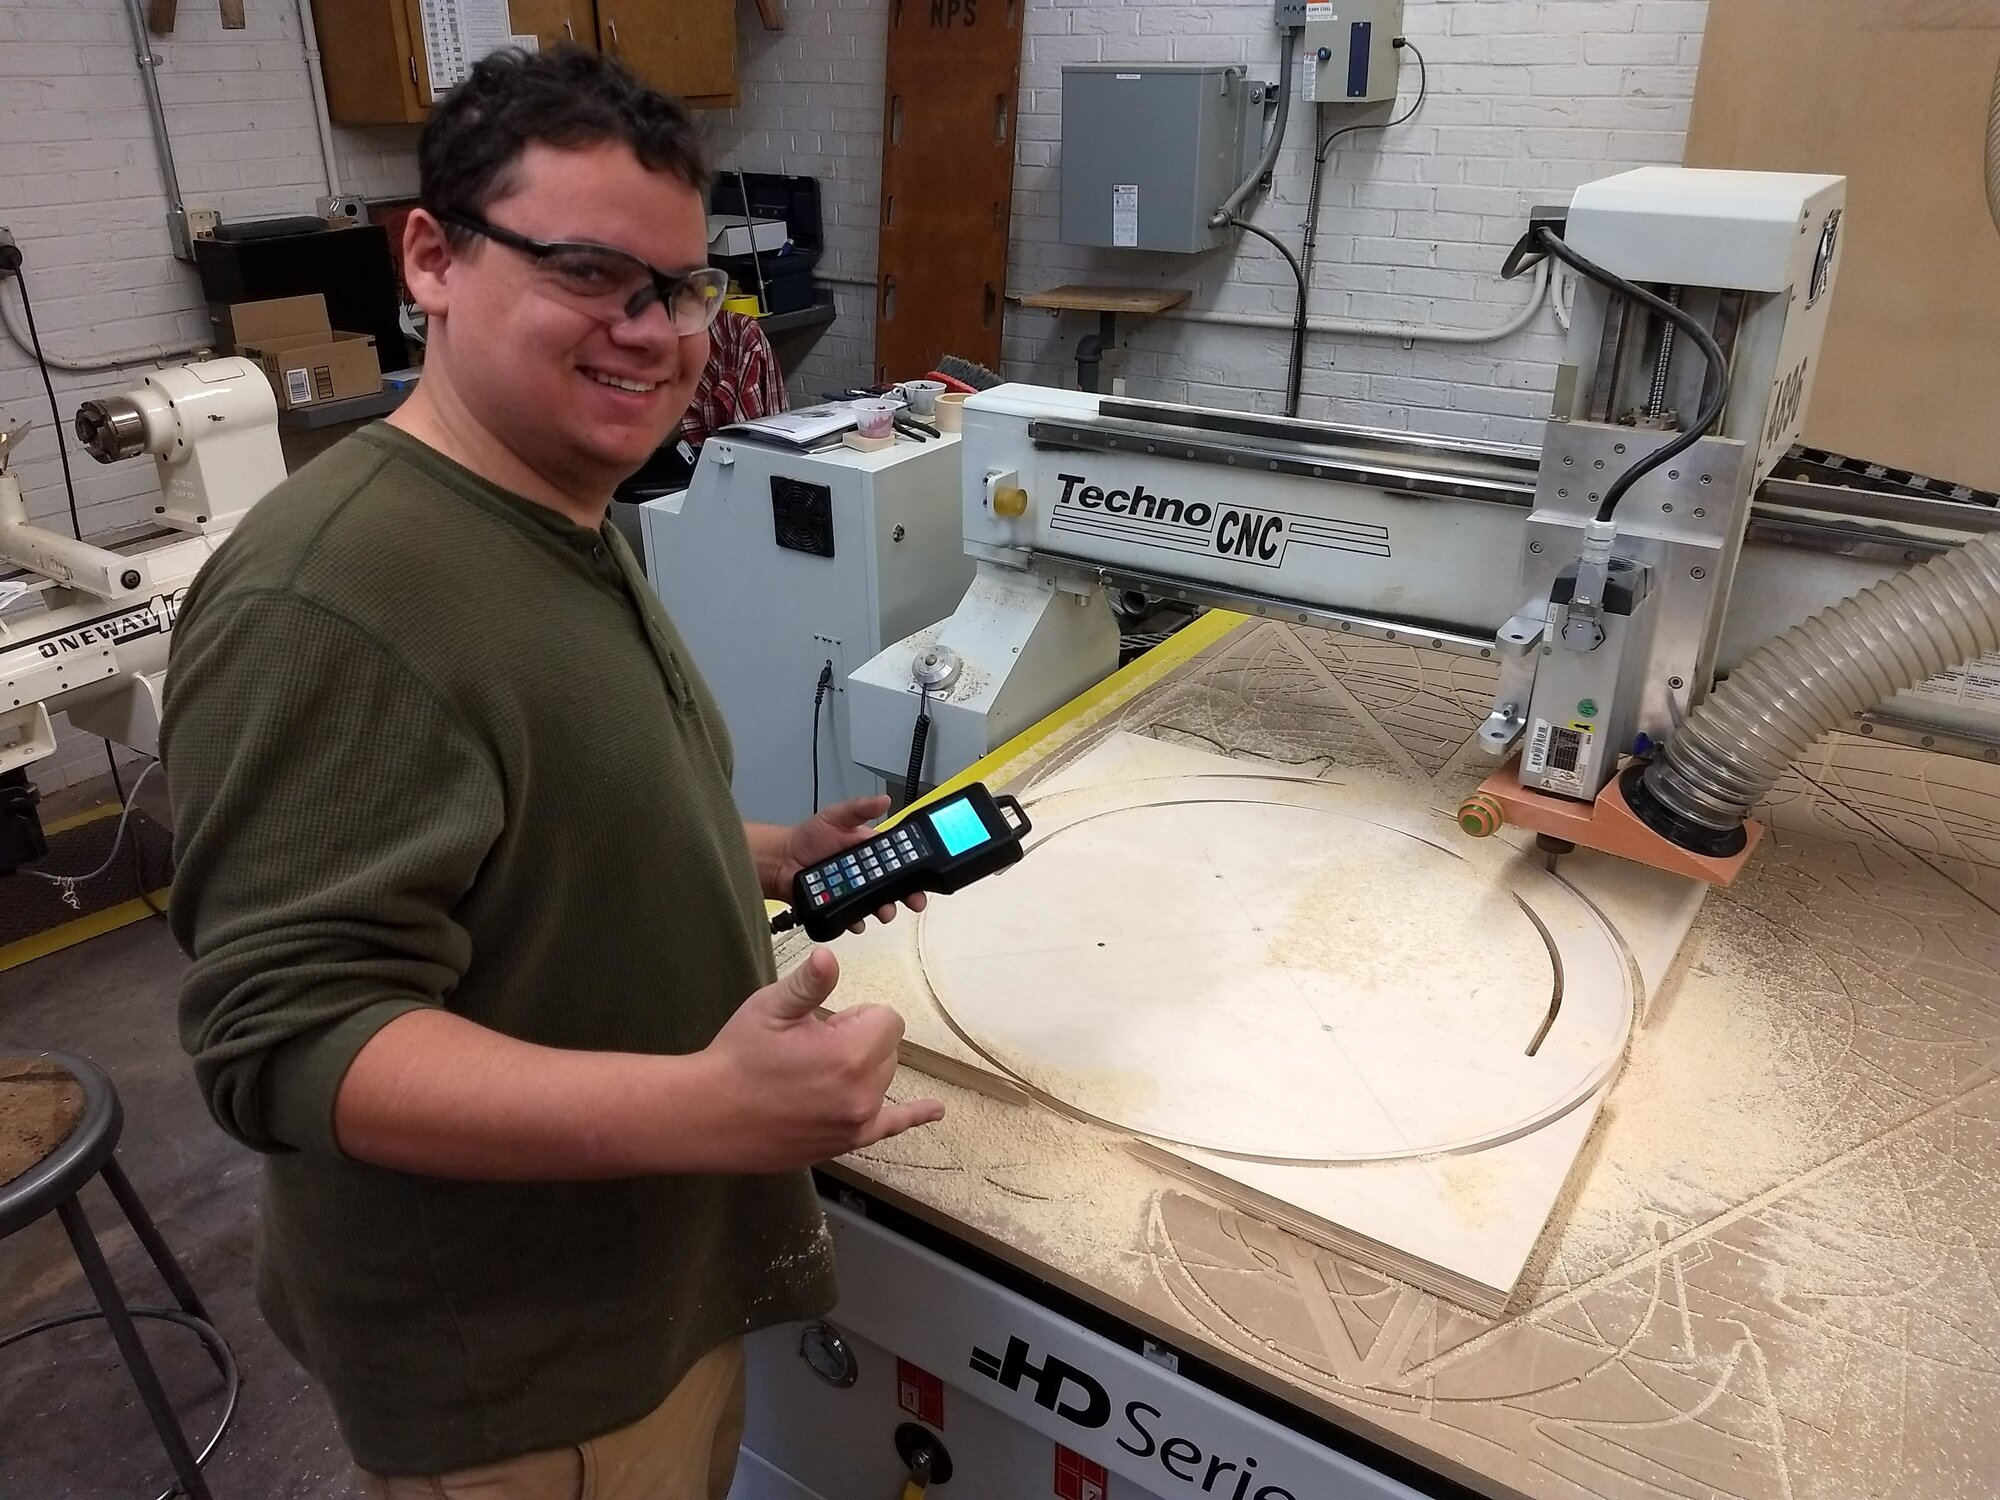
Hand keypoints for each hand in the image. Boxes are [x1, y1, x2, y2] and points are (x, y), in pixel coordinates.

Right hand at [700, 948, 943, 1170]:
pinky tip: (935, 1111)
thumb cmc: (738, 1056)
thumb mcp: (770, 1008)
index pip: (886, 1018)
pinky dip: (914, 1116)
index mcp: (850, 1053)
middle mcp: (863, 1091)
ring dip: (861, 1070)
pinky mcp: (847, 1142)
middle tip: (807, 1050)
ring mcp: (857, 1121)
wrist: (708, 1115)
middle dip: (858, 1040)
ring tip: (812, 1075)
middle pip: (887, 1048)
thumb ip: (809, 984)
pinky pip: (891, 1126)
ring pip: (883, 1078)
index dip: (853, 1016)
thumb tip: (829, 956)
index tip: (818, 1026)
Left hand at [781, 795, 929, 932]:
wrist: (781, 861)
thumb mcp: (835, 816)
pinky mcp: (841, 906)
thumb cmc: (807, 837)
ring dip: (885, 909)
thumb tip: (883, 800)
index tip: (922, 876)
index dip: (913, 868)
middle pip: (893, 886)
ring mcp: (854, 891)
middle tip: (913, 900)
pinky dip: (857, 921)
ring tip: (883, 911)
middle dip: (906, 895)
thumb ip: (859, 809)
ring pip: (877, 904)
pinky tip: (856, 920)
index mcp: (869, 851)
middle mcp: (865, 873)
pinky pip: (854, 917)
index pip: (898, 860)